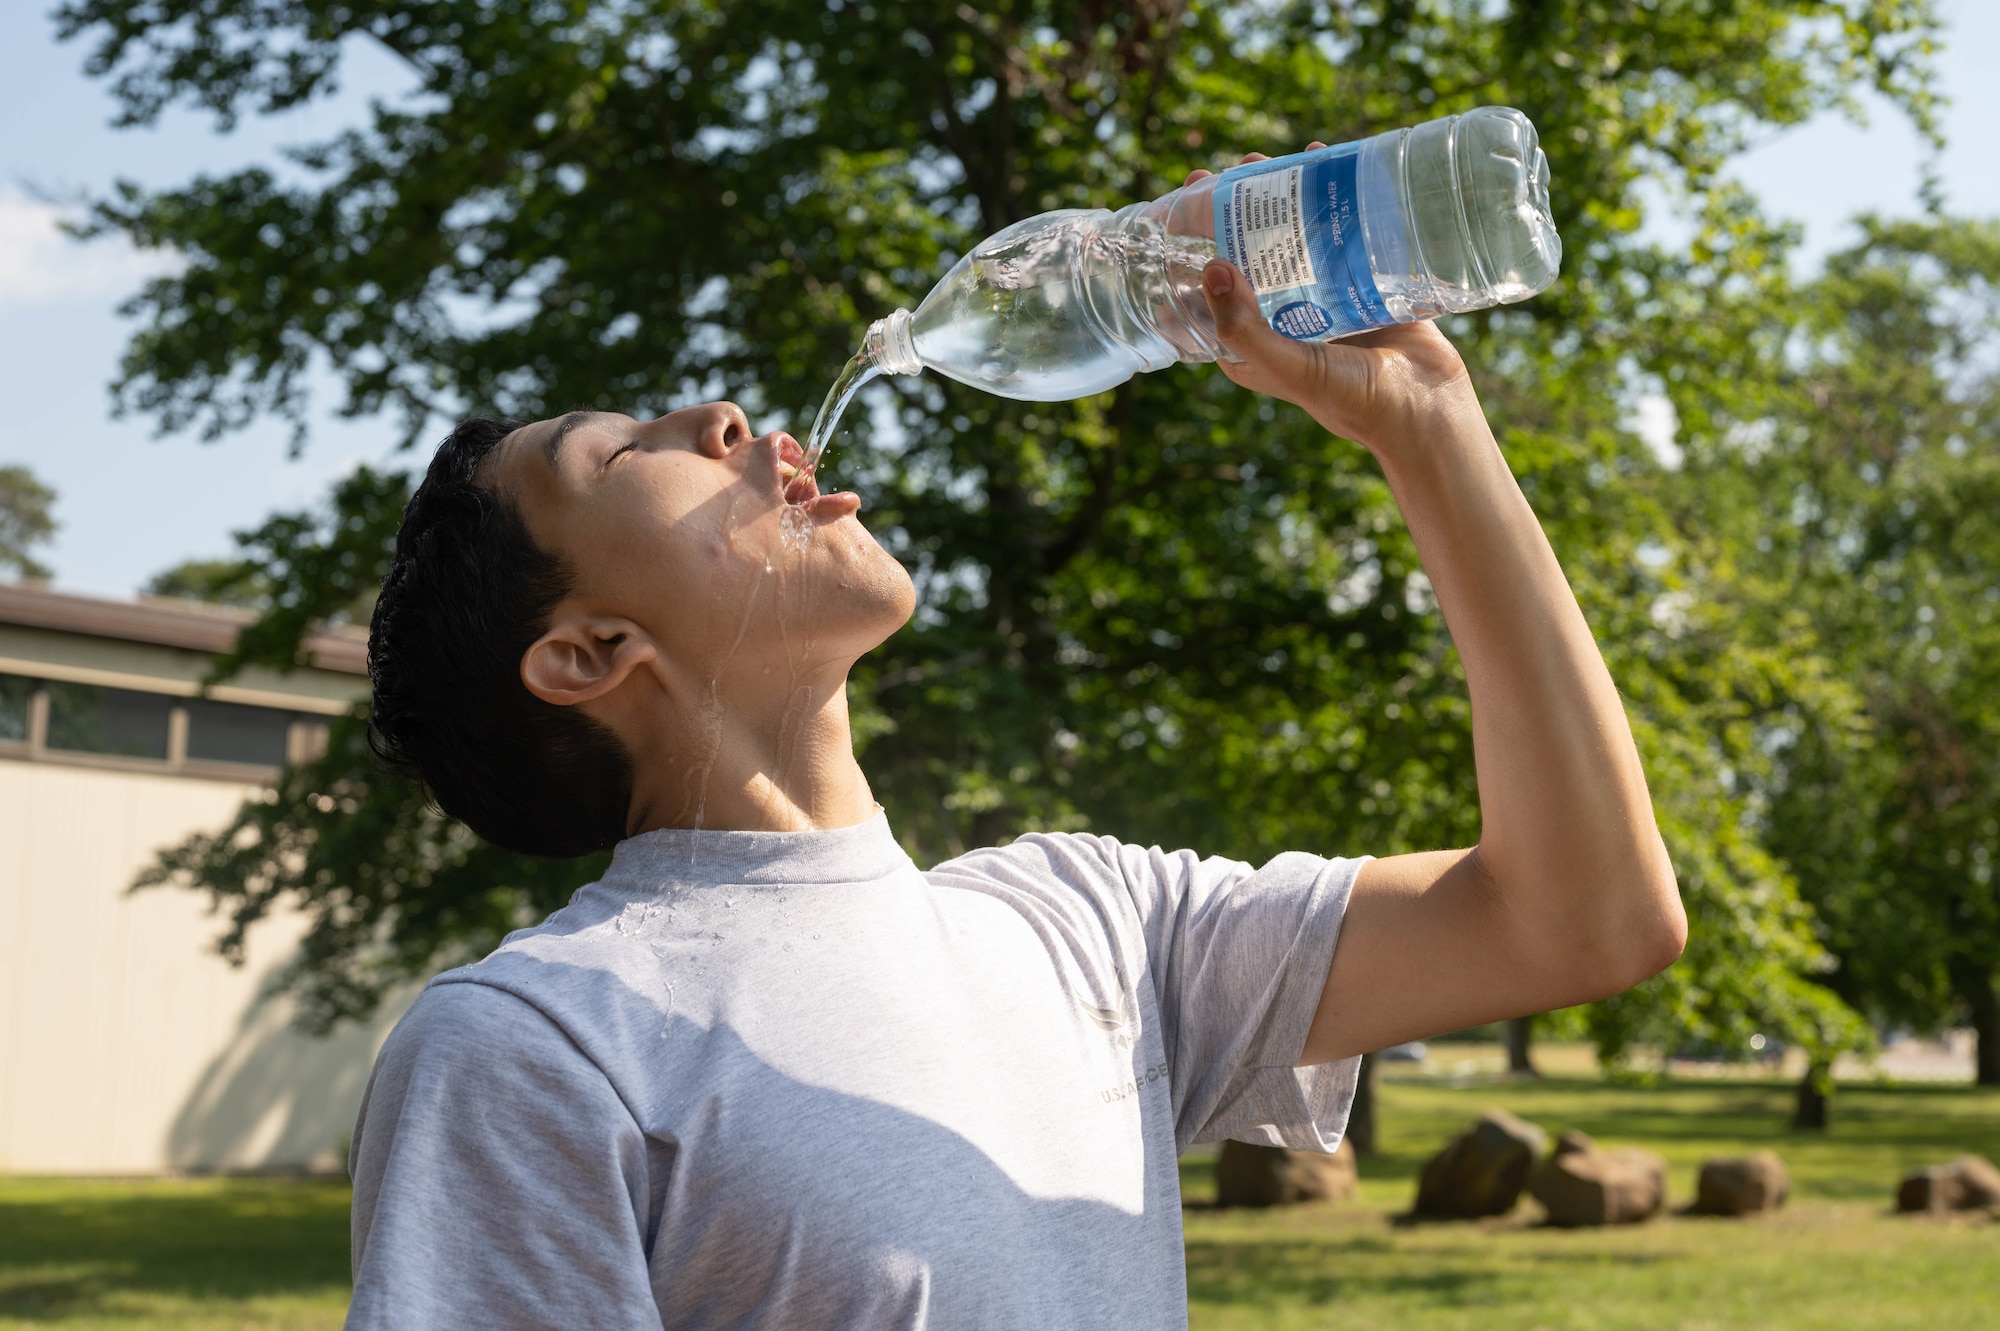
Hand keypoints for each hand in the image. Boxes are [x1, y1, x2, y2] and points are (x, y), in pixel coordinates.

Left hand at [1185, 151, 1477, 458]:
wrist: (1426, 406)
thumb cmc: (1352, 398)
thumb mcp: (1288, 367)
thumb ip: (1243, 328)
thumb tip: (1210, 267)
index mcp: (1250, 342)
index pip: (1207, 287)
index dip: (1190, 245)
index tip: (1184, 201)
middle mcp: (1280, 315)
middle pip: (1246, 252)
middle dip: (1233, 209)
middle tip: (1228, 170)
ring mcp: (1320, 296)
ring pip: (1289, 236)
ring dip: (1277, 198)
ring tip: (1269, 160)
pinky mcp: (1359, 281)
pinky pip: (1336, 231)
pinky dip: (1328, 198)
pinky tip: (1324, 163)